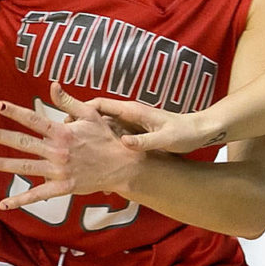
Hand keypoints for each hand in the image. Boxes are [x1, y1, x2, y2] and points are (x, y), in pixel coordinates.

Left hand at [0, 85, 142, 210]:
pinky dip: (20, 200)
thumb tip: (53, 86)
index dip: (16, 112)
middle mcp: (57, 150)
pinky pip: (38, 195)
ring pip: (25, 167)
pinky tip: (4, 203)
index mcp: (63, 132)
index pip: (34, 120)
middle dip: (1, 137)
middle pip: (24, 143)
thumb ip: (69, 102)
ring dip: (4, 164)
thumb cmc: (107, 138)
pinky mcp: (63, 187)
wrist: (122, 165)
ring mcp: (58, 170)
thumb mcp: (91, 115)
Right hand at [77, 85, 212, 153]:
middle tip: (63, 142)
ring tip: (74, 153)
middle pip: (97, 117)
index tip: (66, 123)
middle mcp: (130, 115)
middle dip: (80, 126)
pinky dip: (103, 145)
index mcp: (133, 111)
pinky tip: (98, 161)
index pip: (100, 105)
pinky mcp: (137, 133)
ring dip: (90, 137)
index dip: (81, 111)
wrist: (201, 131)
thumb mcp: (165, 139)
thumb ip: (144, 141)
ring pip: (104, 128)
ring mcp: (132, 124)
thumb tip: (122, 142)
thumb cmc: (185, 133)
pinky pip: (114, 137)